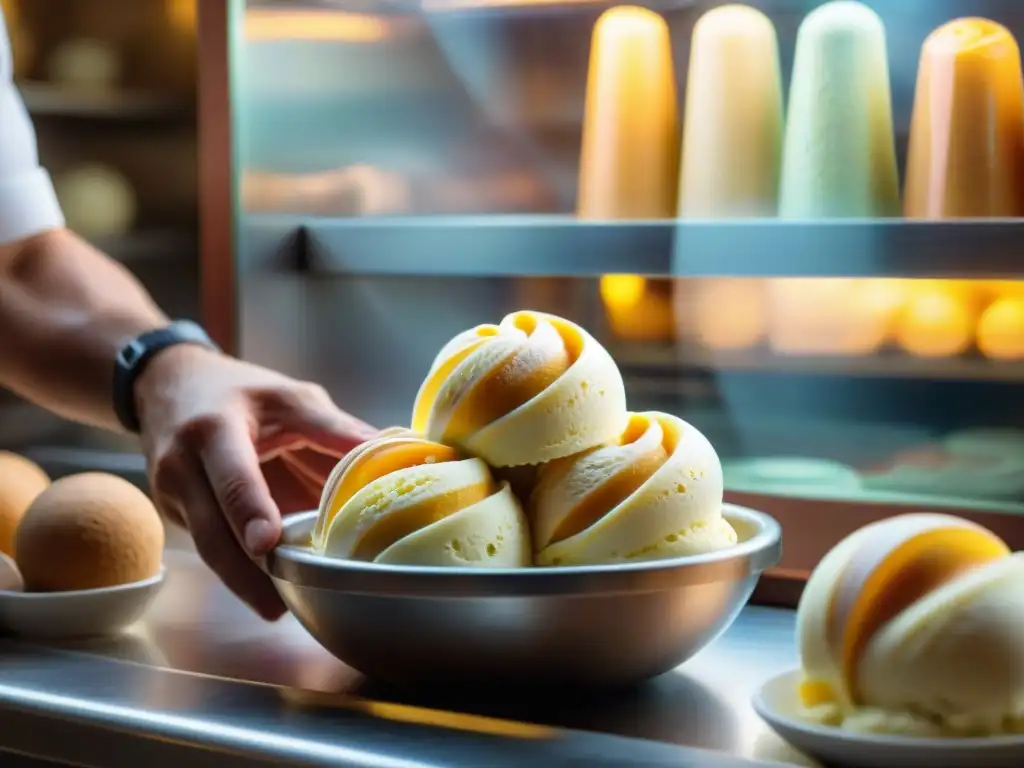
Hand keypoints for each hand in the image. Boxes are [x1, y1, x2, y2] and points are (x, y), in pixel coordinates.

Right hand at [135, 345, 377, 618]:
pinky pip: (209, 546)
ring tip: (278, 608)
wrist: (167, 384)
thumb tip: (389, 451)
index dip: (249, 509)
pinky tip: (265, 588)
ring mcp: (172, 494)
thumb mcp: (287, 396)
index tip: (266, 543)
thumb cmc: (237, 391)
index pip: (232, 474)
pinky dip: (237, 569)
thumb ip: (334, 428)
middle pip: (211, 530)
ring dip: (242, 581)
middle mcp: (182, 465)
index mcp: (215, 428)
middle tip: (278, 605)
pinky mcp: (177, 514)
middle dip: (243, 571)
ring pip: (208, 548)